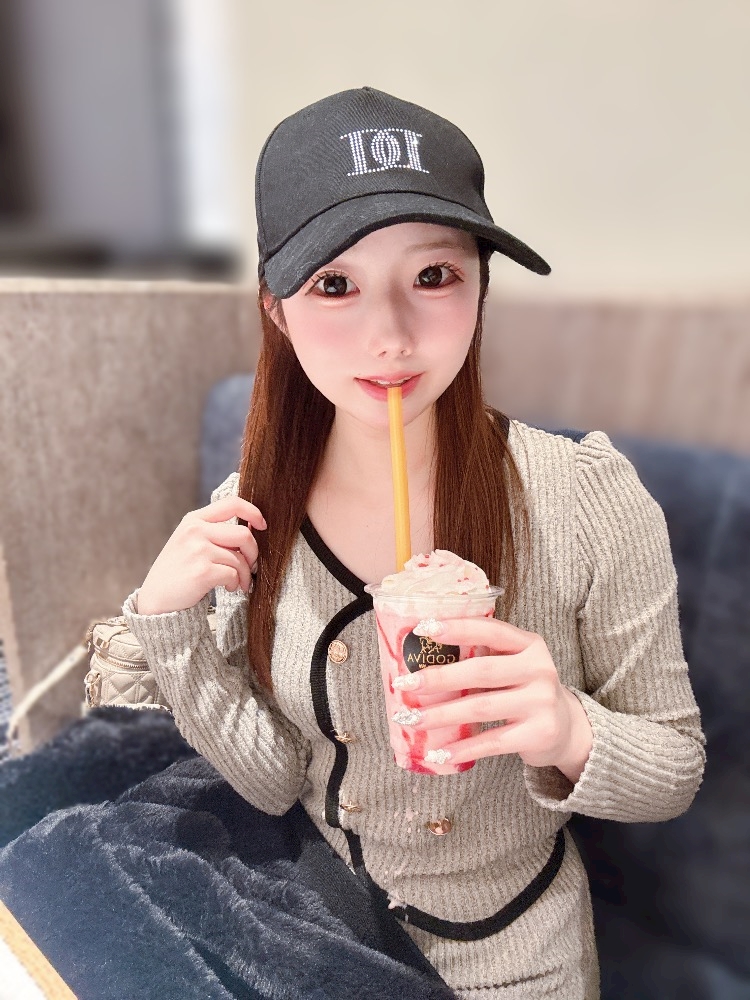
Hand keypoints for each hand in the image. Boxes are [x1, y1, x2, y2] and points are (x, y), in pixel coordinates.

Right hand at [136, 496, 265, 615]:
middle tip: (251, 566)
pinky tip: (228, 587)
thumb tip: (253, 529)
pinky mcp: (202, 571)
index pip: (232, 503)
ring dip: (244, 575)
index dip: (253, 512)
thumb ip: (215, 532)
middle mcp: (195, 531)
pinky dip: (236, 584)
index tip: (262, 526)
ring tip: (238, 583)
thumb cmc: (179, 571)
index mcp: (194, 520)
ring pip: (240, 559)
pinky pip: (234, 574)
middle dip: (253, 553)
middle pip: (244, 534)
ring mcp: (198, 550)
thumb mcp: (190, 541)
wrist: (156, 600)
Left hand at [392, 617, 592, 782]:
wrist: (567, 728)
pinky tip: (439, 752)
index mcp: (530, 644)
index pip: (491, 630)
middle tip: (404, 684)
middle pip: (481, 671)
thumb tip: (424, 657)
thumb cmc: (526, 690)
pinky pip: (492, 742)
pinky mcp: (539, 733)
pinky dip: (462, 748)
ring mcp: (542, 702)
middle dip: (438, 678)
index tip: (423, 628)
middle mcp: (540, 669)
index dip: (457, 628)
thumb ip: (484, 656)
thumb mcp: (515, 664)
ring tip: (411, 719)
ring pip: (481, 707)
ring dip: (440, 715)